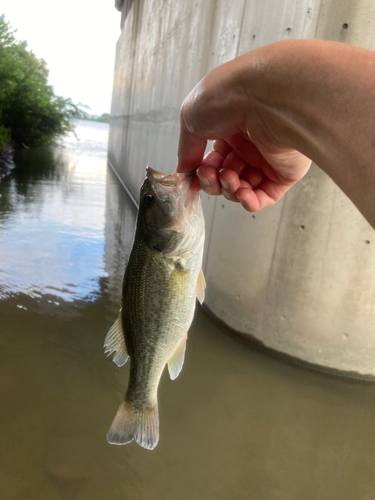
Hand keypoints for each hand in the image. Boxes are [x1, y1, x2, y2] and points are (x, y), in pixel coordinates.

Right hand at [177, 55, 310, 211]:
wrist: (265, 95)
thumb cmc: (228, 95)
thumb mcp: (191, 119)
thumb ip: (186, 150)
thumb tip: (183, 172)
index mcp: (229, 126)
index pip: (213, 159)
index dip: (202, 172)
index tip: (192, 178)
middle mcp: (249, 141)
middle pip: (226, 175)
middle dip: (213, 181)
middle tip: (209, 175)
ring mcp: (267, 157)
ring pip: (243, 188)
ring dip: (230, 190)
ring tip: (228, 178)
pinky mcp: (284, 170)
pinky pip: (265, 196)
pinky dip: (250, 202)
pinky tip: (241, 195)